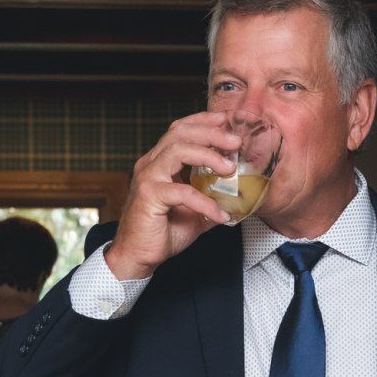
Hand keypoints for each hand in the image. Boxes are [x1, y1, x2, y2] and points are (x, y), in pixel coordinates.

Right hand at [102, 111, 234, 280]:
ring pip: (178, 151)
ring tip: (229, 168)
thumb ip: (212, 199)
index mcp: (159, 162)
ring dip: (208, 155)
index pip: (179, 130)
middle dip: (211, 133)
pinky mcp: (149, 196)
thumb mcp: (195, 211)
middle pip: (180, 134)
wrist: (137, 256)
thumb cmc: (162, 232)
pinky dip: (205, 201)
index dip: (202, 121)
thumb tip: (239, 197)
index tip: (224, 120)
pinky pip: (182, 191)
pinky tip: (220, 214)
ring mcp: (148, 178)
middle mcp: (151, 164)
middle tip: (235, 141)